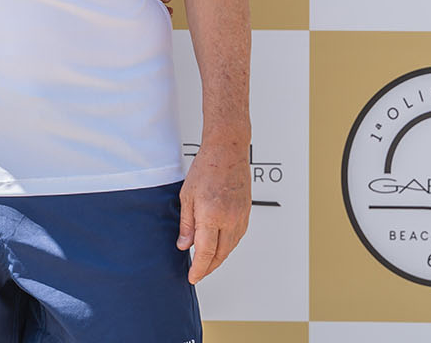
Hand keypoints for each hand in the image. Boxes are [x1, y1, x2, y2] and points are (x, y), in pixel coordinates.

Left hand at [177, 142, 249, 283]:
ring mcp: (240, 217)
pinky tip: (219, 245)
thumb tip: (184, 245)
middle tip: (198, 273)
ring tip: (206, 262)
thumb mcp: (187, 196)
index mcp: (212, 216)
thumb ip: (186, 224)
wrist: (227, 151)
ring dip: (219, 258)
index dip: (199, 269)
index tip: (193, 277)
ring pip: (230, 248)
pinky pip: (237, 237)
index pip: (206, 253)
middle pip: (220, 255)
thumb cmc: (206, 168)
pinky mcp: (246, 213)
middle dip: (209, 267)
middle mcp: (229, 219)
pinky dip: (228, 245)